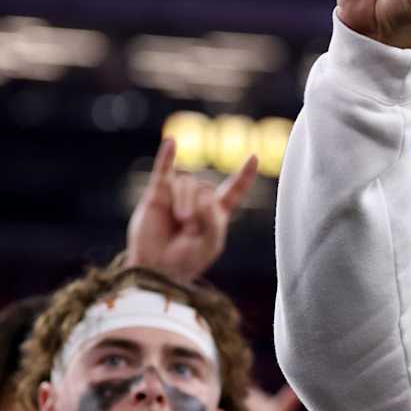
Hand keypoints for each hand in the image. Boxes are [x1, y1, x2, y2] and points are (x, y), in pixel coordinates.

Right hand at [125, 135, 257, 282]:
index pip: (234, 189)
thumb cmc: (186, 260)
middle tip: (190, 229)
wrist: (157, 268)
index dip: (244, 175)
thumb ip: (213, 220)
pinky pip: (163, 170)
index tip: (254, 157)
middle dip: (200, 207)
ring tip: (180, 220)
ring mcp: (176, 195)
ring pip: (187, 182)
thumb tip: (204, 193)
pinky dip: (167, 156)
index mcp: (216, 213)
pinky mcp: (157, 194)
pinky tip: (171, 142)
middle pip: (205, 187)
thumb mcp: (210, 244)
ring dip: (185, 202)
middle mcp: (198, 200)